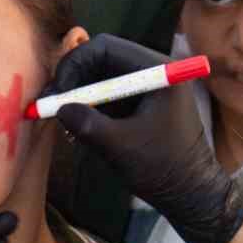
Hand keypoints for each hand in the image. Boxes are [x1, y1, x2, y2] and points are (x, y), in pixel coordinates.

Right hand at [53, 35, 242, 242]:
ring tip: (61, 120)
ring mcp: (146, 88)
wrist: (191, 194)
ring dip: (78, 96)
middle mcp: (152, 71)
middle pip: (101, 60)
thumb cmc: (163, 168)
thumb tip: (59, 108)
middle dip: (73, 79)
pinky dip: (90, 108)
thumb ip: (87, 124)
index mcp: (157, 70)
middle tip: (50, 104)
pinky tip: (76, 129)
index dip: (74, 63)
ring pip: (101, 78)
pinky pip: (108, 96)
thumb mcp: (120, 146)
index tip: (57, 91)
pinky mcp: (141, 105)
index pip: (106, 47)